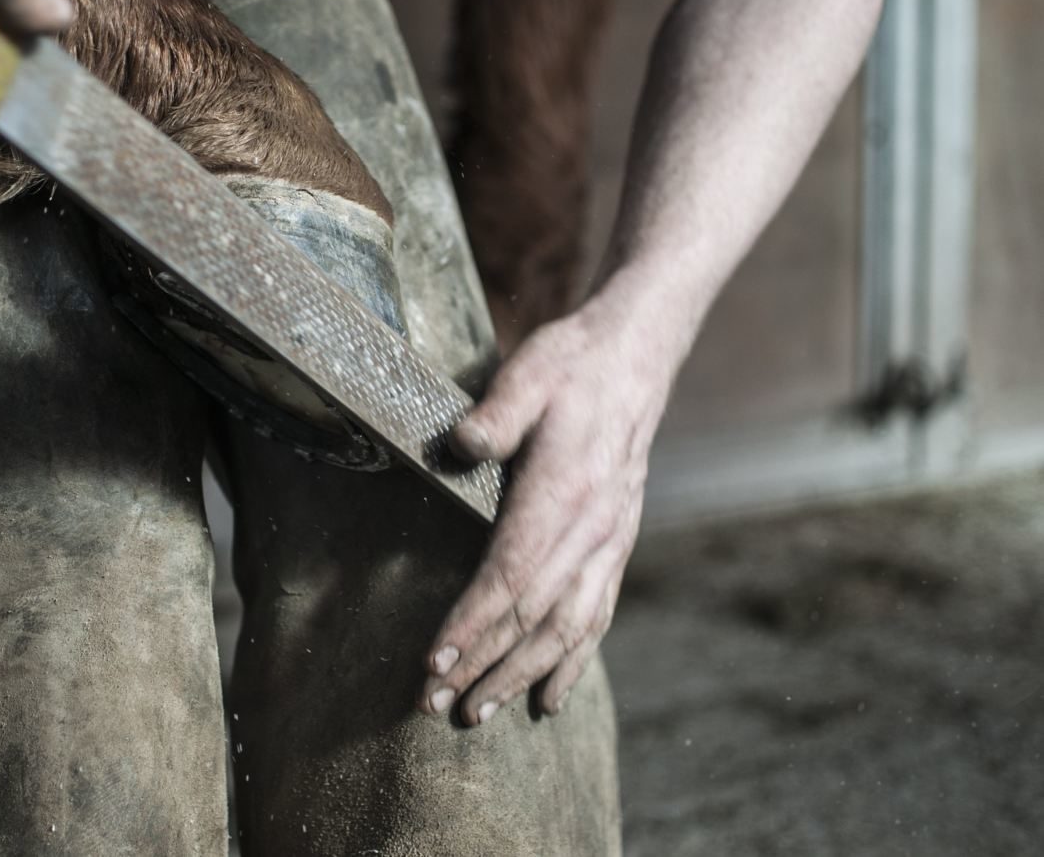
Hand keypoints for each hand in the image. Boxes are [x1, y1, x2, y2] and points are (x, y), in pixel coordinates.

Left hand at [420, 289, 678, 723]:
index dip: (473, 623)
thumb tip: (458, 445)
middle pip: (535, 616)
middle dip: (484, 666)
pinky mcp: (616, 545)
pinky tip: (548, 698)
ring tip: (480, 714)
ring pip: (568, 628)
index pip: (512, 574)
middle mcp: (594, 528)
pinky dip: (572, 663)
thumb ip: (495, 413)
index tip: (435, 661)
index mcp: (565, 491)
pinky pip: (596, 617)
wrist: (636, 357)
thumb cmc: (570, 364)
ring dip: (522, 676)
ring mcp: (610, 542)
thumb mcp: (528, 373)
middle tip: (435, 705)